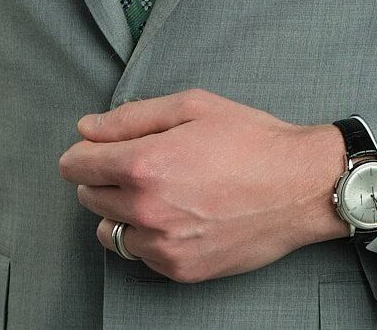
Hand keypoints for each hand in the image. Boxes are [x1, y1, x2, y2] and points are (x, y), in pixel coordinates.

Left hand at [57, 87, 348, 282]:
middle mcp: (148, 209)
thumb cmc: (250, 139)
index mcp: (146, 163)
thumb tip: (88, 128)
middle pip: (88, 196)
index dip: (83, 150)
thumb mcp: (192, 106)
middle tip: (139, 161)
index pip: (78, 164)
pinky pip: (139, 254)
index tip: (95, 147)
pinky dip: (146, 235)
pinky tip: (174, 213)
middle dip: (103, 176)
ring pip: (109, 230)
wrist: (298, 186)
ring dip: (120, 209)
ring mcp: (163, 245)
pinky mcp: (180, 269)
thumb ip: (132, 117)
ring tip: (156, 189)